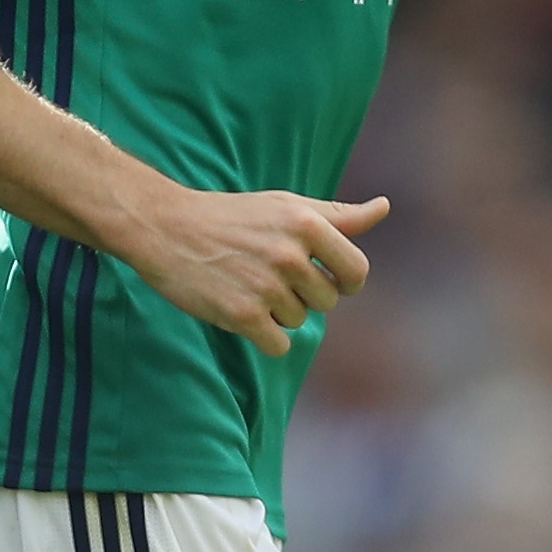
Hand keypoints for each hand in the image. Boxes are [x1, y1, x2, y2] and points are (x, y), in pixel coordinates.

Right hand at [128, 188, 391, 354]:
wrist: (166, 228)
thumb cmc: (232, 216)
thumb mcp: (286, 206)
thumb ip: (338, 215)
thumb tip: (384, 207)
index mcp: (306, 223)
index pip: (356, 271)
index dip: (345, 281)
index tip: (325, 278)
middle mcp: (290, 254)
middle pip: (327, 302)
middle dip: (305, 295)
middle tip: (270, 276)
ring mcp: (266, 286)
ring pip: (299, 322)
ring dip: (278, 313)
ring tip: (247, 284)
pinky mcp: (242, 315)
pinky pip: (278, 346)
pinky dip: (263, 336)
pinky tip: (240, 309)